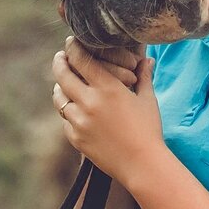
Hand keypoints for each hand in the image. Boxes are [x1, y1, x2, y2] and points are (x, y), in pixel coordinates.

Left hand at [51, 37, 163, 181]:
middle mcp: (89, 102)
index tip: (70, 43)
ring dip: (60, 88)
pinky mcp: (75, 138)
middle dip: (59, 62)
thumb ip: (143, 76)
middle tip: (61, 57)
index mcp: (107, 88)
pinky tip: (74, 109)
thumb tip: (146, 59)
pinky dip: (68, 111)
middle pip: (62, 75)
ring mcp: (79, 121)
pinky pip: (65, 119)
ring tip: (64, 83)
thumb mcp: (147, 100)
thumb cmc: (149, 130)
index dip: (73, 48)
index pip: (81, 59)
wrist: (143, 165)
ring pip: (59, 98)